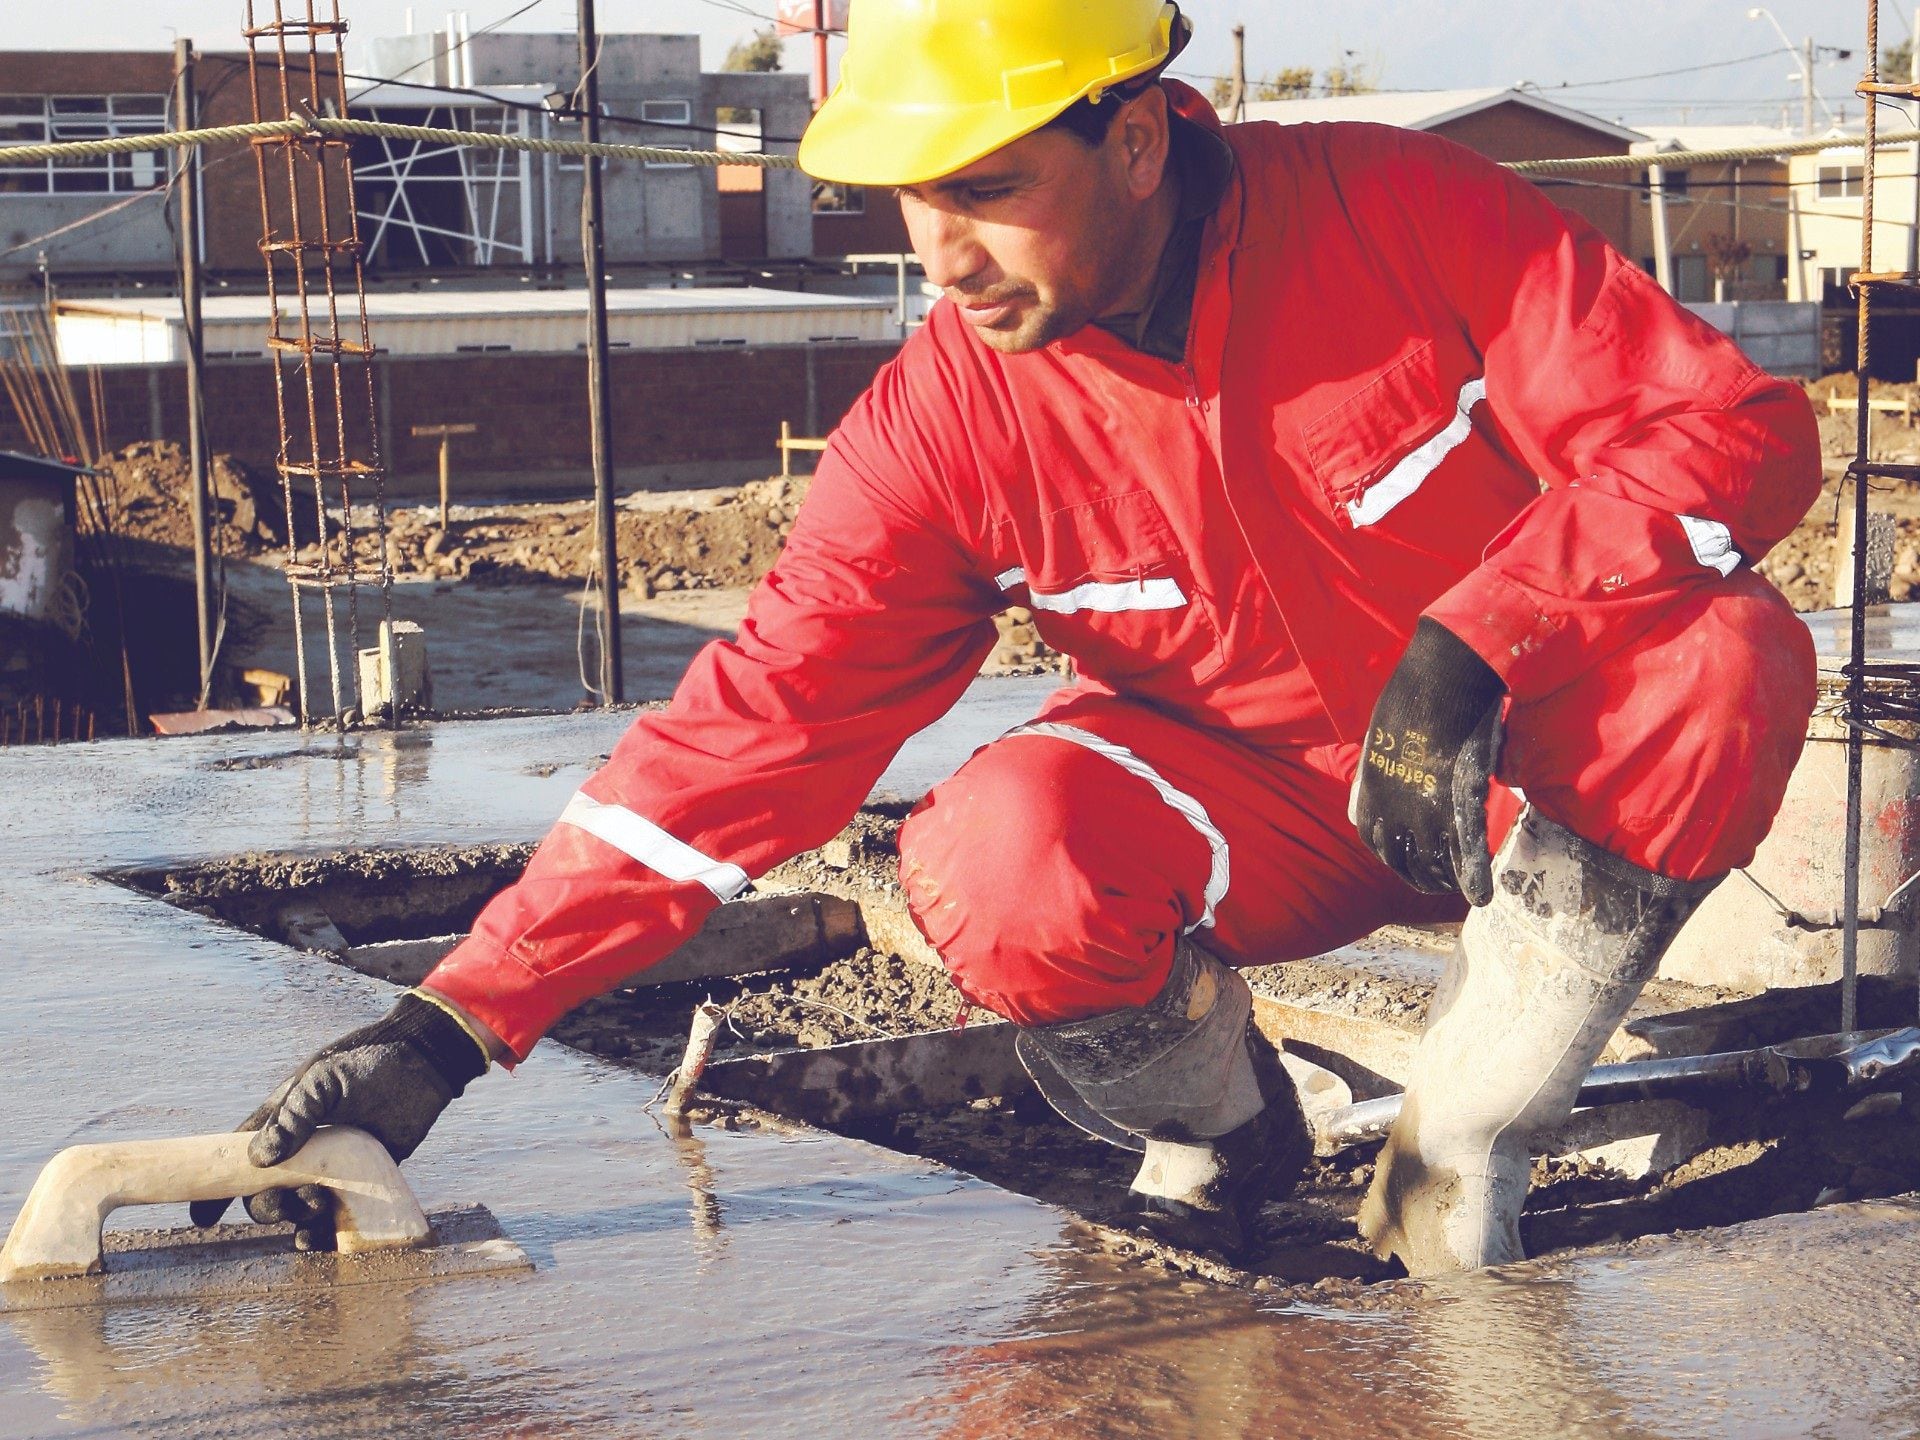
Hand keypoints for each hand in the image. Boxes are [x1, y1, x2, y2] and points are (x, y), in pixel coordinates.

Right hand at [189, 991, 489, 1248]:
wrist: (421, 1061)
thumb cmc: (367, 1062)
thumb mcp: (323, 1081)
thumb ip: (293, 1117)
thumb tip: (259, 1160)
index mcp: (283, 1121)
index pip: (239, 1158)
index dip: (218, 1189)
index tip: (203, 1220)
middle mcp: (303, 1148)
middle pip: (266, 1192)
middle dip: (268, 1207)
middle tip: (289, 1202)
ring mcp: (333, 1165)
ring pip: (298, 1206)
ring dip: (296, 1218)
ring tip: (316, 1209)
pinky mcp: (364, 1176)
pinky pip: (337, 1213)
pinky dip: (323, 1232)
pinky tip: (319, 1238)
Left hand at [1351, 619, 1505, 905]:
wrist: (1440, 680)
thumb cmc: (1409, 703)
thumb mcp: (1374, 747)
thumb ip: (1369, 785)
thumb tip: (1359, 814)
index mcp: (1370, 798)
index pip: (1378, 846)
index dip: (1395, 858)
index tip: (1407, 862)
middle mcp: (1394, 815)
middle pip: (1405, 864)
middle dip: (1421, 877)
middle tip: (1437, 884)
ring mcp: (1427, 814)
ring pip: (1436, 866)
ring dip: (1447, 881)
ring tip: (1458, 887)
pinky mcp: (1461, 807)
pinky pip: (1468, 854)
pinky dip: (1475, 879)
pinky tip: (1482, 895)